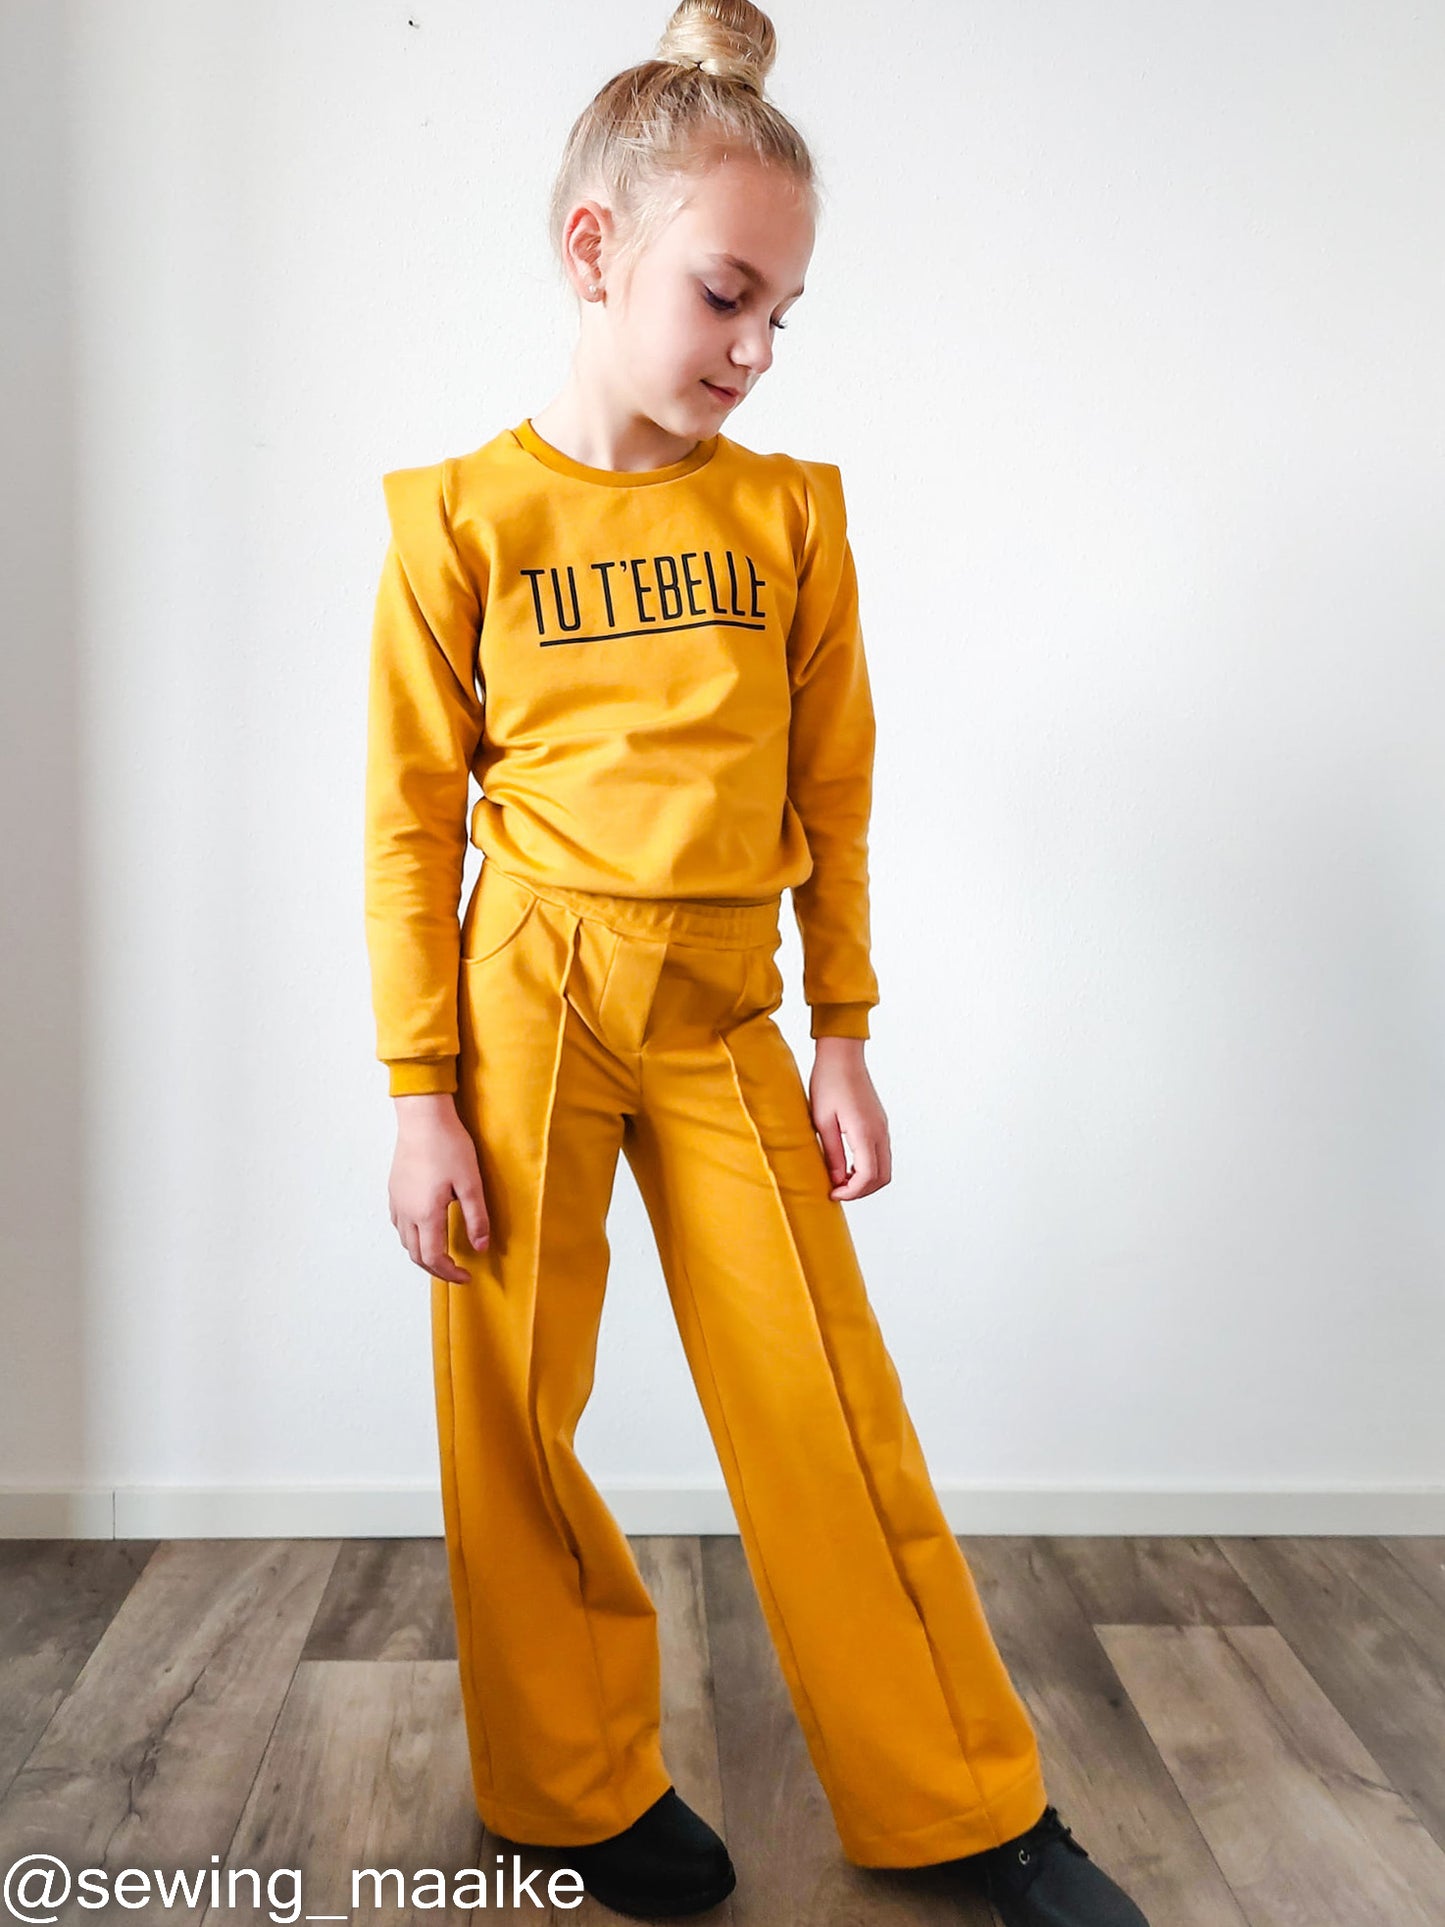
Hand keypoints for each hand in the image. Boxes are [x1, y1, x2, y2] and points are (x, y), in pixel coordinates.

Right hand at [389, 1093, 490, 1280]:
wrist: (423, 1118)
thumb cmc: (448, 1146)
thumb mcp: (471, 1183)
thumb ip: (476, 1218)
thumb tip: (481, 1247)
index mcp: (426, 1214)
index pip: (434, 1258)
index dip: (450, 1273)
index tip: (466, 1276)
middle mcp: (406, 1213)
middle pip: (416, 1255)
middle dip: (436, 1269)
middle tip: (456, 1271)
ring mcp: (397, 1201)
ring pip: (405, 1241)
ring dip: (422, 1253)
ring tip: (442, 1253)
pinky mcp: (394, 1190)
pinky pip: (399, 1224)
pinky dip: (412, 1236)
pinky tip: (425, 1227)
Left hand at [808, 1037, 891, 1199]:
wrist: (842, 1056)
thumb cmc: (828, 1083)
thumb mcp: (822, 1121)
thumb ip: (832, 1153)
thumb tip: (836, 1179)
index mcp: (865, 1132)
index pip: (867, 1176)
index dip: (851, 1192)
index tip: (833, 1194)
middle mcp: (880, 1132)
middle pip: (882, 1177)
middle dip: (861, 1191)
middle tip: (837, 1191)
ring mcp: (883, 1128)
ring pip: (884, 1168)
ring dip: (866, 1180)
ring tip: (841, 1180)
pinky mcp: (880, 1124)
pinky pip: (881, 1155)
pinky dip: (869, 1168)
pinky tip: (848, 1165)